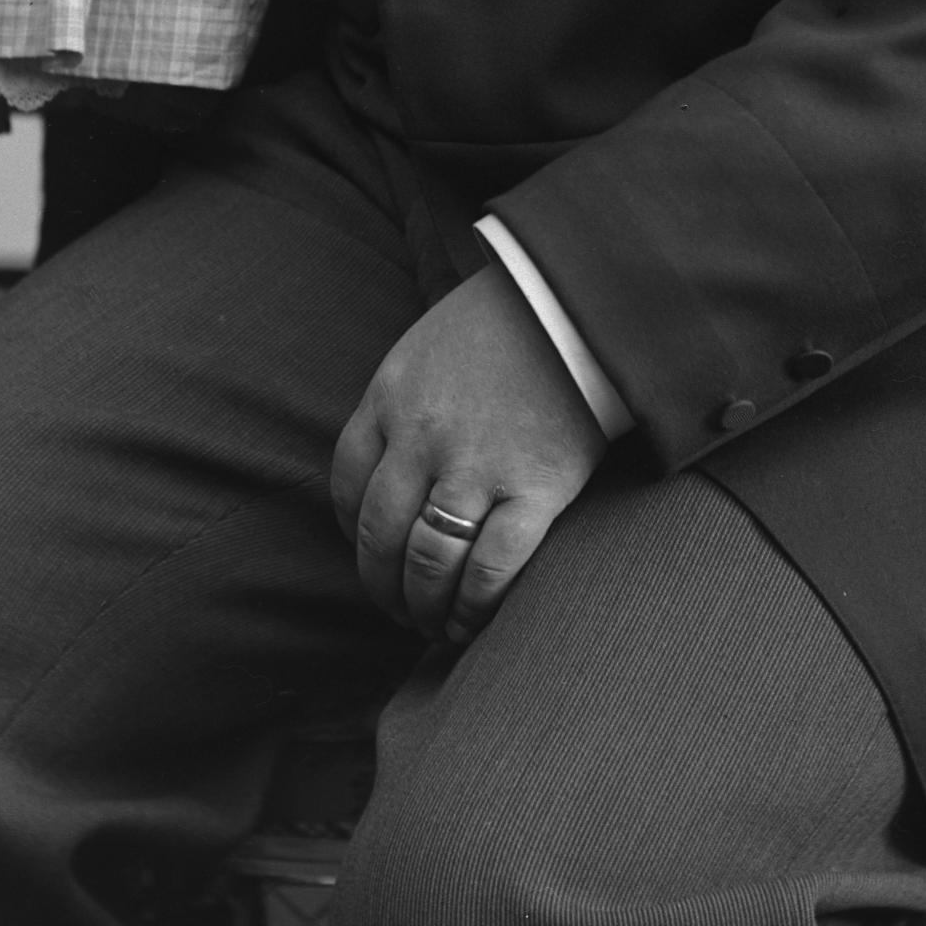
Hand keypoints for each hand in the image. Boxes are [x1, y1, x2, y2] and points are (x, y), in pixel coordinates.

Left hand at [330, 265, 611, 646]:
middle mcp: (421, 435)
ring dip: (424, 608)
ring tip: (434, 626)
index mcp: (389, 396)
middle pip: (379, 536)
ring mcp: (476, 465)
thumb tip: (395, 470)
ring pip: (427, 563)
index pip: (346, 486)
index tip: (373, 557)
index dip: (354, 536)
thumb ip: (404, 404)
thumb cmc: (507, 320)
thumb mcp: (428, 345)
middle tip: (399, 610)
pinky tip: (473, 624)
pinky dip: (474, 609)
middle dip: (383, 587)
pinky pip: (489, 570)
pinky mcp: (535, 489)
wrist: (580, 299)